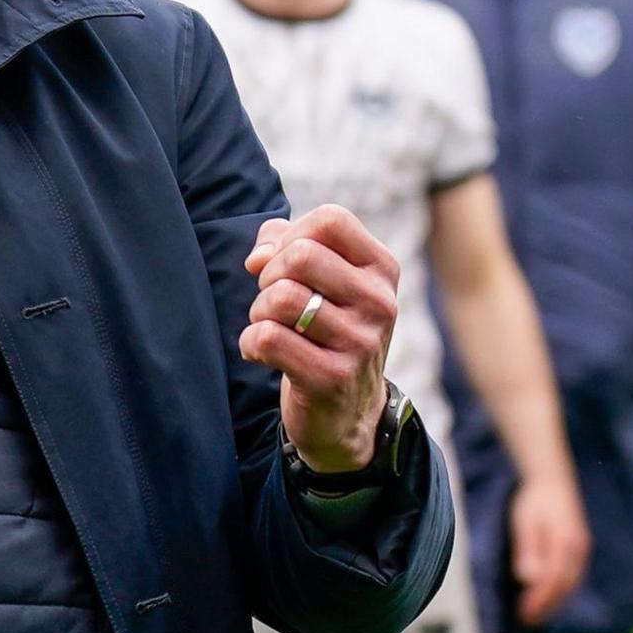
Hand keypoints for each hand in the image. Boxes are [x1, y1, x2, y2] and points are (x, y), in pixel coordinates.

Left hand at [241, 205, 400, 472]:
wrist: (347, 412)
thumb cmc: (326, 330)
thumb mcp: (322, 281)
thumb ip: (286, 245)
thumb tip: (258, 256)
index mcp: (381, 269)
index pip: (330, 220)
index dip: (292, 235)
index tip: (285, 263)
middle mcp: (379, 303)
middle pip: (300, 255)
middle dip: (270, 275)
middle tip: (272, 301)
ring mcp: (360, 343)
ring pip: (280, 298)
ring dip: (258, 312)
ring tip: (269, 327)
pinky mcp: (331, 378)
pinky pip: (268, 338)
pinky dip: (250, 342)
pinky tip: (261, 353)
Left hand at [506, 473, 590, 624]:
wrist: (553, 481)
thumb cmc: (534, 501)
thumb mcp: (525, 522)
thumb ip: (528, 549)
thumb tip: (528, 578)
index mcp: (565, 542)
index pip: (554, 580)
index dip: (540, 600)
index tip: (525, 613)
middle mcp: (578, 548)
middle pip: (565, 585)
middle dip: (547, 605)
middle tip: (528, 620)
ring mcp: (582, 549)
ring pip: (571, 583)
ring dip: (554, 601)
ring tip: (535, 615)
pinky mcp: (580, 549)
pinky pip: (573, 576)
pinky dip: (561, 590)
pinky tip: (547, 597)